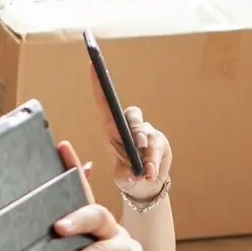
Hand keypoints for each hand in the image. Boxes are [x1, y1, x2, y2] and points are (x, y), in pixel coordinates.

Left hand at [51, 141, 150, 250]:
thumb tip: (11, 247)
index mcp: (87, 230)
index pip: (80, 194)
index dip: (73, 169)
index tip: (61, 147)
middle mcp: (110, 232)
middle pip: (97, 213)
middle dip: (77, 218)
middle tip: (56, 229)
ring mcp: (127, 249)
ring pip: (105, 247)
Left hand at [88, 73, 170, 200]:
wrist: (144, 186)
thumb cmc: (126, 175)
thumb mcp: (121, 176)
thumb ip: (124, 174)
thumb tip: (132, 174)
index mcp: (110, 129)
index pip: (104, 102)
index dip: (98, 83)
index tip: (92, 64)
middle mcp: (128, 127)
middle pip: (132, 114)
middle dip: (136, 127)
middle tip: (138, 143)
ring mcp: (145, 133)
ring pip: (148, 134)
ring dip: (147, 152)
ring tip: (146, 171)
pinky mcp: (159, 141)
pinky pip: (157, 147)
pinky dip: (154, 162)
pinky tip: (151, 173)